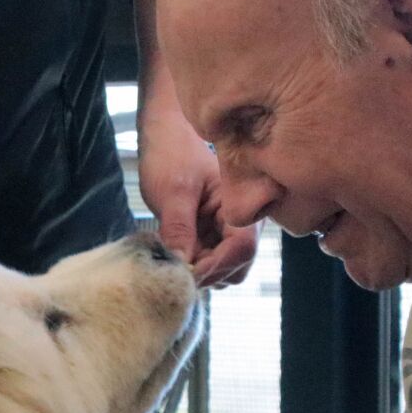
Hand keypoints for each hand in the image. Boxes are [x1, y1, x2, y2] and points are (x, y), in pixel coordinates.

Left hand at [137, 115, 259, 287]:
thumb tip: (181, 265)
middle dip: (207, 271)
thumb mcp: (174, 190)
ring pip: (224, 271)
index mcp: (244, 201)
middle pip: (237, 266)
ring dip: (199, 270)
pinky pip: (210, 263)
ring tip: (172, 253)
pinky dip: (192, 264)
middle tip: (174, 264)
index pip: (242, 247)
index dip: (215, 266)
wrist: (166, 139)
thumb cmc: (172, 153)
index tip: (185, 273)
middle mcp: (245, 220)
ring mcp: (230, 232)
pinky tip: (174, 251)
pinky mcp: (214, 238)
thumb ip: (179, 227)